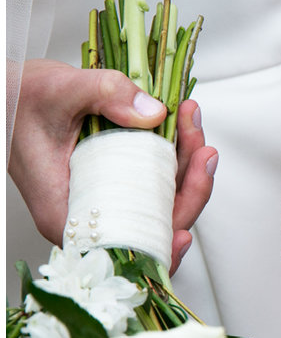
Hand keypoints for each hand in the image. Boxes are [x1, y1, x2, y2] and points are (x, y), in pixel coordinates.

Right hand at [8, 59, 217, 272]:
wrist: (7, 93)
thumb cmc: (19, 99)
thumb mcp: (60, 89)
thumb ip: (107, 95)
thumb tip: (154, 114)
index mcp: (66, 212)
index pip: (122, 247)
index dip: (158, 246)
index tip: (185, 230)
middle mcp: (90, 215)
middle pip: (154, 225)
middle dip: (189, 189)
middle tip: (203, 148)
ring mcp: (107, 199)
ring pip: (162, 202)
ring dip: (188, 168)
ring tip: (195, 128)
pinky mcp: (118, 182)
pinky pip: (156, 183)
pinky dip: (176, 160)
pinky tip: (186, 135)